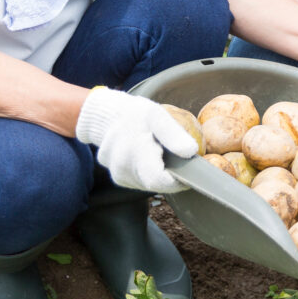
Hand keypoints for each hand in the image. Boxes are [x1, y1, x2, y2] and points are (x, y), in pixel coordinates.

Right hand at [74, 87, 196, 192]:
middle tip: (172, 155)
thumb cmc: (134, 114)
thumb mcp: (156, 115)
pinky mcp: (119, 178)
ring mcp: (119, 175)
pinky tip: (147, 157)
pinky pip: (140, 181)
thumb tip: (191, 152)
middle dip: (169, 174)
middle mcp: (123, 168)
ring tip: (156, 152)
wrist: (106, 116)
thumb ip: (174, 135)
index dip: (177, 181)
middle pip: (156, 184)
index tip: (188, 171)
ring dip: (158, 173)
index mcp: (134, 152)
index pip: (159, 180)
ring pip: (149, 184)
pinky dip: (148, 173)